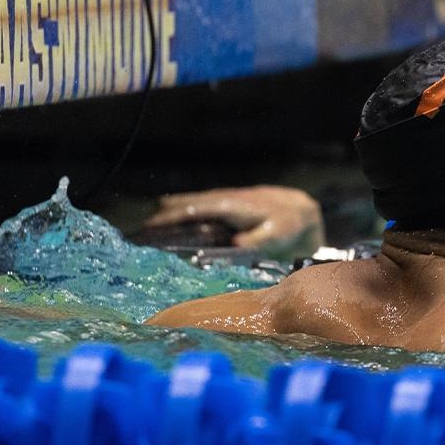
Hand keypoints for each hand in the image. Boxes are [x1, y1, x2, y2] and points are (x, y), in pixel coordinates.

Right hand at [145, 186, 325, 252]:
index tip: (155, 223)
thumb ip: (259, 239)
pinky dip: (184, 207)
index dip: (175, 216)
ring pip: (194, 202)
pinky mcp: (228, 204)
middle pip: (190, 204)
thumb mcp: (278, 234)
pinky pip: (201, 205)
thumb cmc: (288, 225)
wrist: (300, 211)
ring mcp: (226, 200)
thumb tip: (237, 244)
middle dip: (166, 214)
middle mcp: (226, 200)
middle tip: (143, 227)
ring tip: (150, 220)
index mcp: (233, 207)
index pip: (198, 210)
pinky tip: (171, 210)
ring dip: (172, 209)